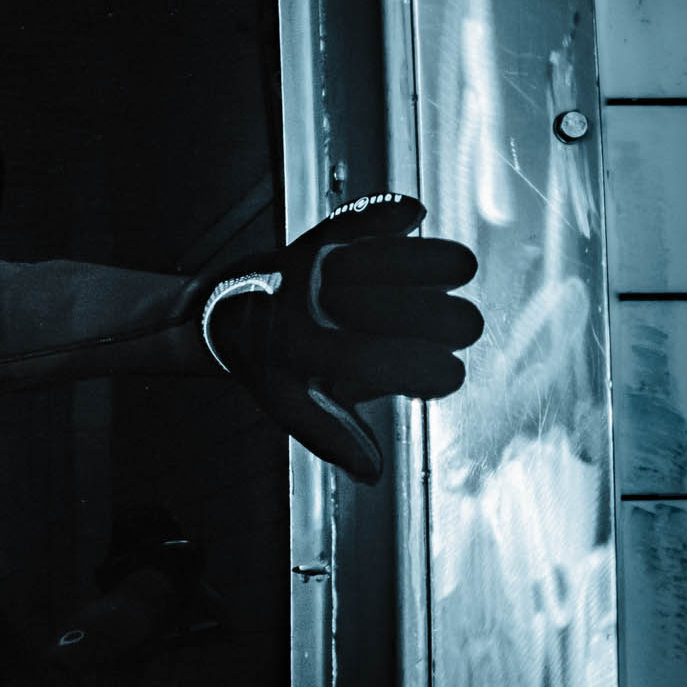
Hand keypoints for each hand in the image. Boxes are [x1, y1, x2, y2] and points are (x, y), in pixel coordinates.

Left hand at [202, 192, 481, 482]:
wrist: (222, 312)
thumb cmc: (268, 365)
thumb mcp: (290, 406)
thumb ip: (333, 436)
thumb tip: (373, 473)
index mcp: (302, 355)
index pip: (377, 362)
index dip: (425, 371)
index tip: (451, 375)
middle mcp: (304, 309)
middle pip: (390, 310)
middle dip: (442, 318)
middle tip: (463, 326)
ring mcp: (308, 270)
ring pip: (378, 258)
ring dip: (425, 261)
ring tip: (461, 268)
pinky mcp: (313, 238)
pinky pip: (353, 220)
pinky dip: (384, 214)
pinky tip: (413, 214)